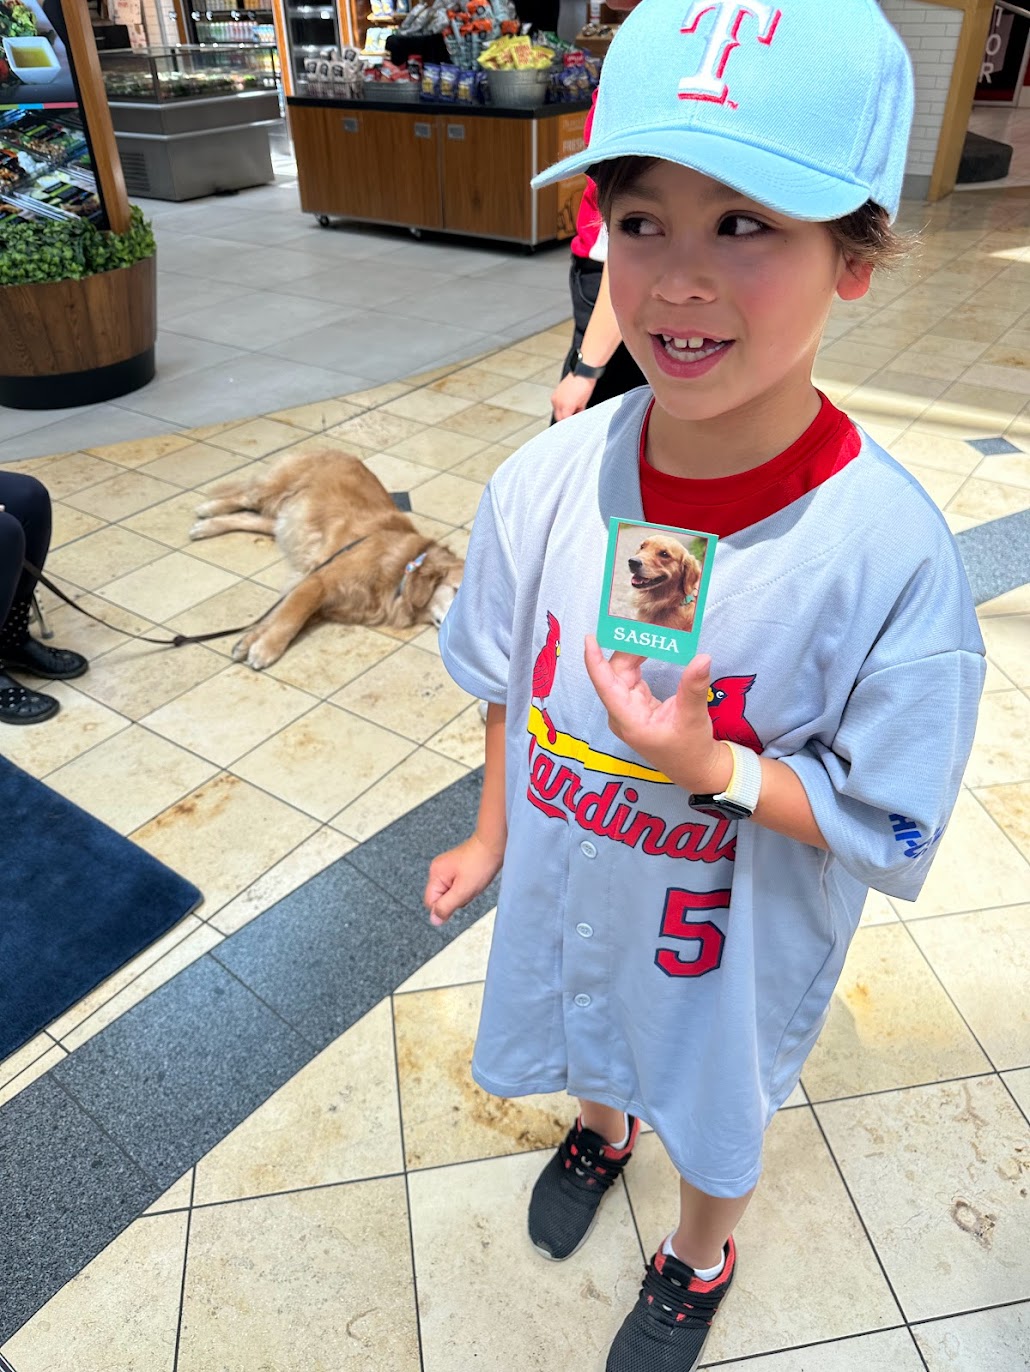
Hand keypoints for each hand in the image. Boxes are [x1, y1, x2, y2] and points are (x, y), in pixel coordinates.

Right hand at [424, 833, 503, 926]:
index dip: (446, 906)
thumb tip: (434, 920)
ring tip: (474, 881)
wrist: (494, 844)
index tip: (460, 897)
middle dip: (456, 898)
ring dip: (464, 893)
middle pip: (441, 898)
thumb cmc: (480, 863)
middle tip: (469, 887)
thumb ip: (446, 906)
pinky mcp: (456, 867)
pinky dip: (467, 886)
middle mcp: (438, 869)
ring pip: (451, 893)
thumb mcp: (463, 891)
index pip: (431, 903)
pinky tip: (475, 878)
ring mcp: (447, 867)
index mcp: (435, 874)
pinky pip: (458, 886)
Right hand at [551, 371, 597, 421]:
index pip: (564, 421)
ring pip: (557, 411)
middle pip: (559, 417)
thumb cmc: (585, 386)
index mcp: (566, 406)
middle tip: (573, 418)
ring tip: (572, 409)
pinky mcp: (555, 393)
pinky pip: (556, 404)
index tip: (573, 423)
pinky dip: (561, 406)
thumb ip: (577, 412)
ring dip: (563, 412)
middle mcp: (558, 402)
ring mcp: (555, 397)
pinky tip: (568, 403)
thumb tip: (575, 416)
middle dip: (565, 419)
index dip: (569, 423)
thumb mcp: (583, 404)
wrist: (583, 373)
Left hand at [583, 635, 730, 794]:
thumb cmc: (691, 748)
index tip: (590, 637)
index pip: (605, 685)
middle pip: (615, 673)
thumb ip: (693, 687)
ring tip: (648, 629)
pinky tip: (649, 647)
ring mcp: (628, 709)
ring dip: (635, 652)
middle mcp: (622, 713)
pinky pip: (632, 678)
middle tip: (641, 622)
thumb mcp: (693, 717)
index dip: (594, 660)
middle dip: (626, 647)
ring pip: (624, 673)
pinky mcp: (637, 705)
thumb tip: (702, 658)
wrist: (697, 768)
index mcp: (628, 719)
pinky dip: (640, 661)